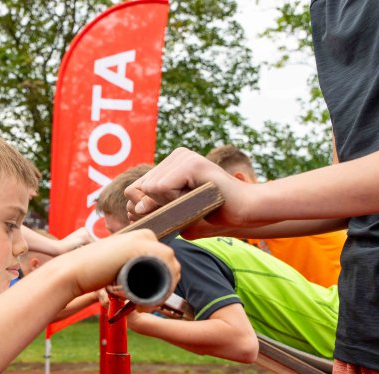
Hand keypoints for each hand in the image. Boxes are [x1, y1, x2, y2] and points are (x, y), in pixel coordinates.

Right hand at [57, 229, 179, 300]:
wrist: (73, 271)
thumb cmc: (91, 272)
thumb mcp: (116, 265)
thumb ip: (127, 267)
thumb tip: (138, 281)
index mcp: (142, 237)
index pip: (166, 262)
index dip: (164, 284)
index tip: (149, 301)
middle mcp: (146, 235)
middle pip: (171, 266)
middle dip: (164, 290)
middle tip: (144, 308)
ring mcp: (144, 239)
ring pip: (170, 269)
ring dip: (163, 293)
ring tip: (142, 308)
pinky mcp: (141, 248)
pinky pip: (166, 268)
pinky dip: (161, 289)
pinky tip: (145, 303)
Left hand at [124, 148, 257, 227]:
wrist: (245, 210)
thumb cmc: (212, 212)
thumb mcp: (176, 212)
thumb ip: (153, 209)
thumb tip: (133, 207)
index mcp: (170, 164)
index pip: (138, 187)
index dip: (150, 205)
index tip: (176, 207)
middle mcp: (176, 155)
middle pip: (143, 188)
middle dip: (161, 205)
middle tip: (191, 203)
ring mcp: (184, 156)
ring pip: (151, 188)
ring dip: (172, 203)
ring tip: (196, 199)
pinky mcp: (191, 163)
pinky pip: (161, 187)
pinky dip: (175, 199)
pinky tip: (198, 196)